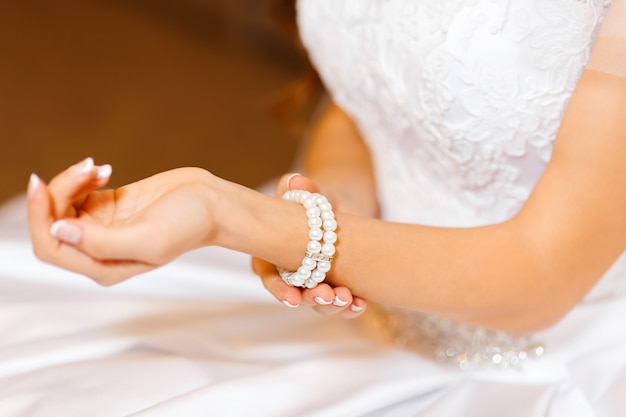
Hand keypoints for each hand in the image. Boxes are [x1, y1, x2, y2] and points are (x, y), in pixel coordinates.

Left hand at [27, 158, 219, 284]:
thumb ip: (103, 242)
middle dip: (60, 192)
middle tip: (87, 169)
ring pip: (62, 204)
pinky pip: (77, 191)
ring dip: (73, 180)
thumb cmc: (190, 224)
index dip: (39, 218)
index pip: (52, 247)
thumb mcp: (151, 238)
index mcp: (105, 266)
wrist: (213, 203)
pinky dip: (83, 176)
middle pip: (52, 222)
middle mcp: (99, 250)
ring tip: (99, 168)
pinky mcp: (108, 206)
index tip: (41, 185)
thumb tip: (58, 231)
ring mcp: (102, 227)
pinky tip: (105, 169)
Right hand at [252, 173, 366, 317]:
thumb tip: (296, 181)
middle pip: (296, 294)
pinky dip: (350, 306)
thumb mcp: (310, 192)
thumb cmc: (317, 202)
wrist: (344, 210)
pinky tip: (360, 303)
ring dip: (332, 306)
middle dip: (311, 299)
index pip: (269, 276)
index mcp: (273, 252)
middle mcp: (291, 273)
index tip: (292, 299)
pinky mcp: (335, 288)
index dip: (279, 289)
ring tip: (347, 299)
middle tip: (327, 296)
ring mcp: (314, 283)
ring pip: (318, 303)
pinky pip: (340, 304)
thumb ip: (302, 187)